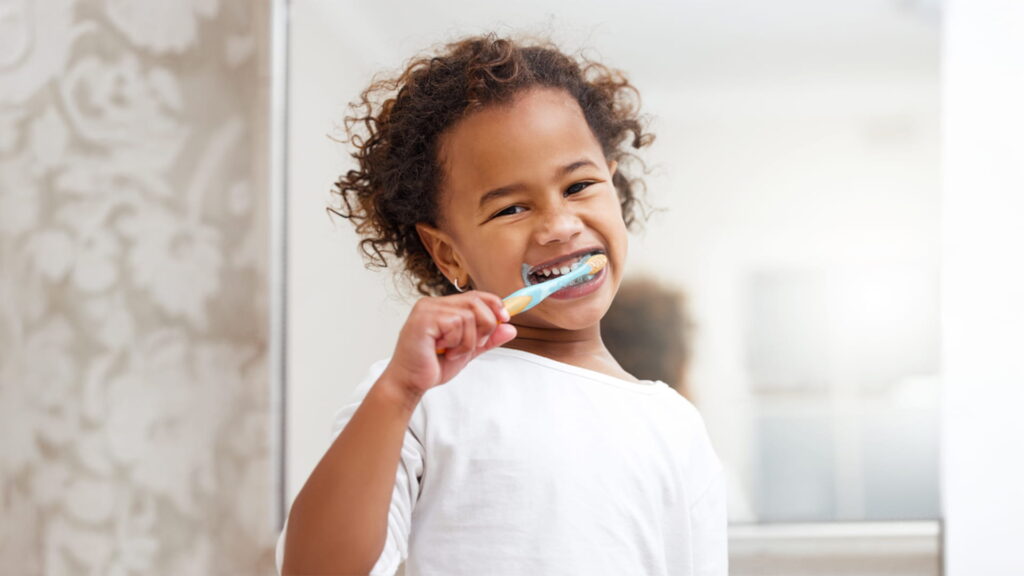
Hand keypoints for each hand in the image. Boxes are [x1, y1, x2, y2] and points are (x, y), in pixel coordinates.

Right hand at [380, 291, 516, 401]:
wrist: (410, 383)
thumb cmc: (432, 366)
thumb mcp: (468, 351)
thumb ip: (487, 339)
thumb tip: (511, 328)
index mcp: (442, 307)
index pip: (475, 295)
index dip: (494, 304)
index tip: (505, 318)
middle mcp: (433, 304)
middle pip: (476, 302)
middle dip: (484, 326)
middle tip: (473, 346)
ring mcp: (427, 309)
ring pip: (468, 315)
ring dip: (467, 341)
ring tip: (452, 352)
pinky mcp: (424, 319)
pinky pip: (456, 323)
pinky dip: (457, 343)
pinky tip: (443, 351)